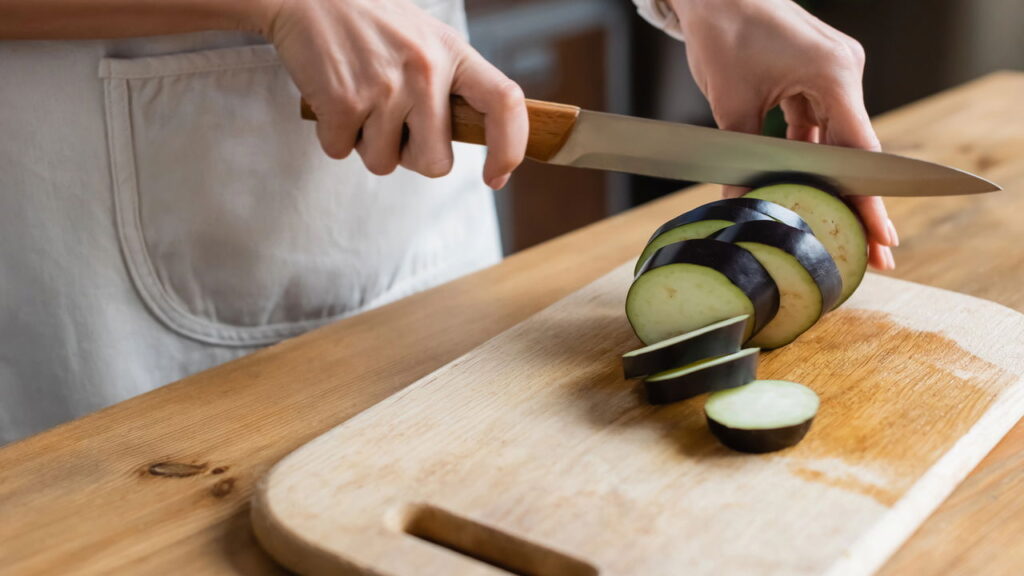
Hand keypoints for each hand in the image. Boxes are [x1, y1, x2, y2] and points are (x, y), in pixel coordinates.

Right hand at [252, 0, 527, 188]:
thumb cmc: (371, 23)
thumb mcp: (425, 39)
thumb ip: (450, 84)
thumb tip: (473, 138)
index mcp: (453, 53)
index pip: (504, 104)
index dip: (509, 148)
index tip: (495, 176)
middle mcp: (425, 71)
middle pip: (436, 163)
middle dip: (411, 157)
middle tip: (393, 125)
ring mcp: (384, 88)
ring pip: (384, 163)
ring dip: (367, 144)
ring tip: (358, 100)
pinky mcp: (343, 102)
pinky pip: (341, 152)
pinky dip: (333, 136)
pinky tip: (332, 97)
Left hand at [670, 0, 897, 268]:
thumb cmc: (724, 33)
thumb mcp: (731, 104)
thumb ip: (742, 158)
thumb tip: (742, 205)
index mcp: (833, 74)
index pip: (859, 150)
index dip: (870, 200)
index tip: (884, 237)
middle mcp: (843, 72)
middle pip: (854, 150)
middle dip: (858, 202)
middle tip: (876, 252)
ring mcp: (832, 73)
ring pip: (835, 139)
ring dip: (830, 180)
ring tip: (837, 226)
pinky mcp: (815, 75)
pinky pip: (818, 122)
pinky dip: (809, 152)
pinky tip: (805, 186)